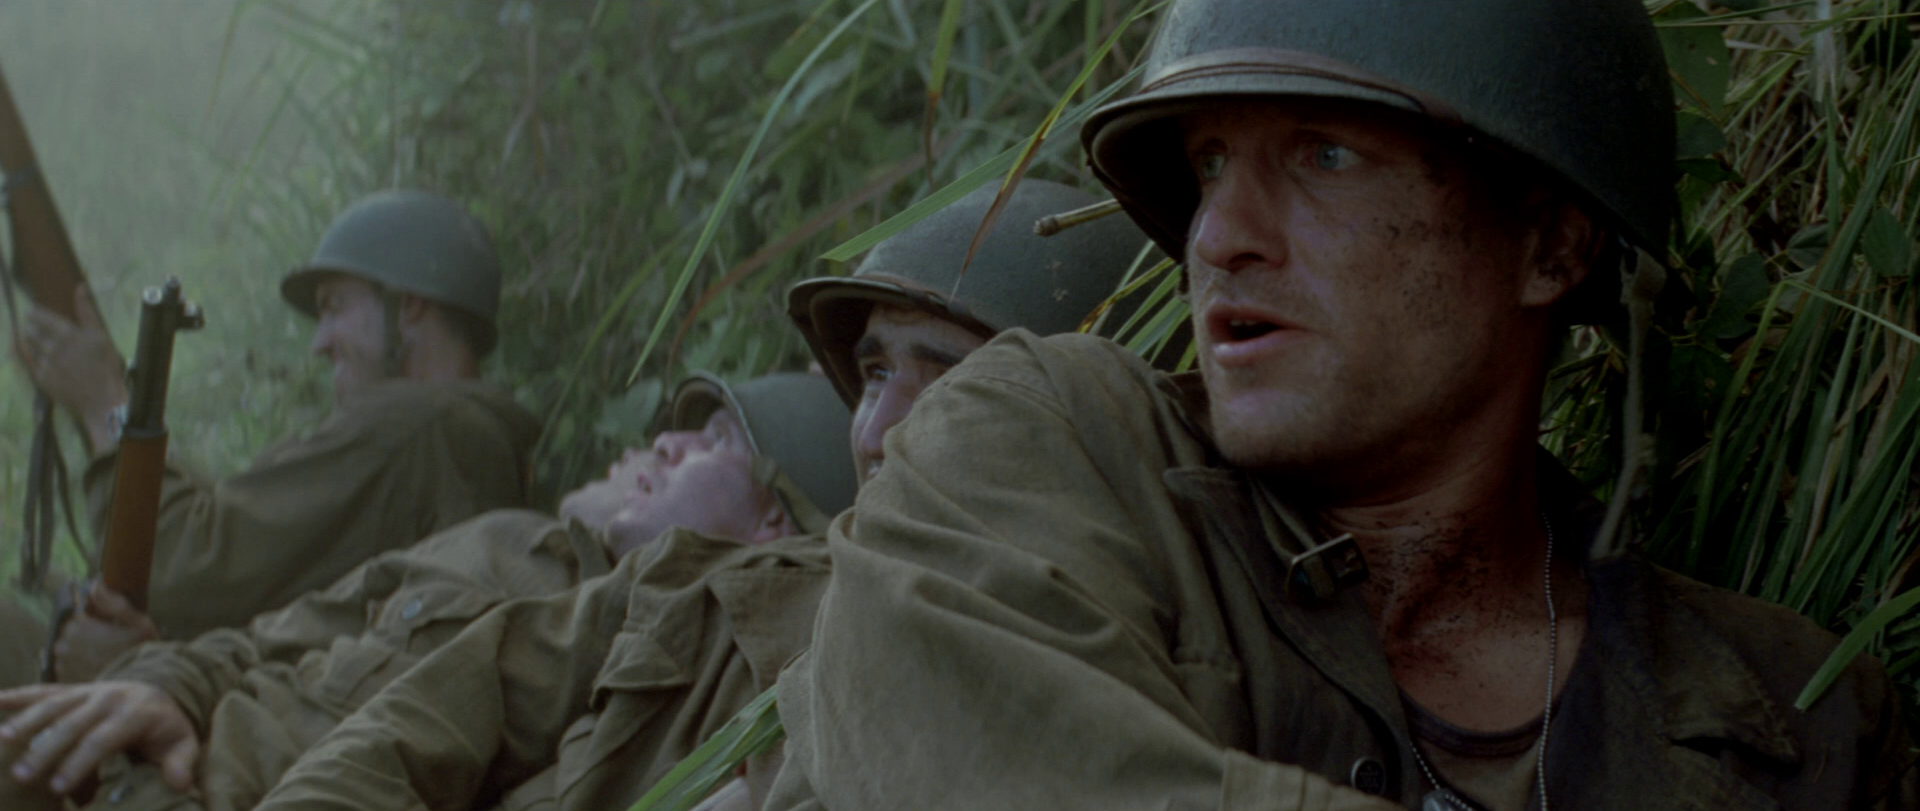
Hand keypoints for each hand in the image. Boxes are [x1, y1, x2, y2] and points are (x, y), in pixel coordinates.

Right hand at [0, 681, 197, 794]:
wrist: (162, 690)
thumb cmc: (167, 727)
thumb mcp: (182, 744)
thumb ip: (181, 763)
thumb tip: (181, 784)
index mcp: (136, 713)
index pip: (103, 739)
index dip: (80, 762)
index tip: (59, 787)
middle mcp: (109, 697)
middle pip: (72, 723)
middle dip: (47, 749)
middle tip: (23, 775)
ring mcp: (89, 690)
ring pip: (54, 704)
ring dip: (27, 721)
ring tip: (2, 740)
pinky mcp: (73, 688)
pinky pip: (44, 690)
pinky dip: (19, 695)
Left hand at [11, 284, 126, 450]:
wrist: (102, 400)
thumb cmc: (107, 366)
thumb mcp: (101, 336)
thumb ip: (87, 311)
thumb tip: (80, 286)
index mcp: (67, 334)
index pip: (42, 318)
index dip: (36, 313)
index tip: (33, 311)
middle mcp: (51, 347)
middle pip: (32, 331)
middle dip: (32, 327)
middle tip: (35, 326)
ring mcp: (44, 364)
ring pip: (29, 347)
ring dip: (31, 342)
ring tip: (38, 342)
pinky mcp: (41, 378)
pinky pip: (30, 363)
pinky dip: (32, 358)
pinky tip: (41, 359)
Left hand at [51, 583, 157, 683]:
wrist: (139, 689)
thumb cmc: (141, 654)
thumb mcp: (138, 623)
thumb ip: (114, 603)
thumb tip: (96, 584)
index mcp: (79, 627)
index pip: (74, 617)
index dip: (91, 624)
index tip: (107, 631)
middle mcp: (64, 645)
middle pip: (68, 635)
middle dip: (83, 638)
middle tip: (106, 647)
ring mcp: (61, 665)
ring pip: (65, 652)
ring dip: (78, 654)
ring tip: (101, 661)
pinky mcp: (63, 682)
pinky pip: (65, 670)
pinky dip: (77, 669)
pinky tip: (95, 672)